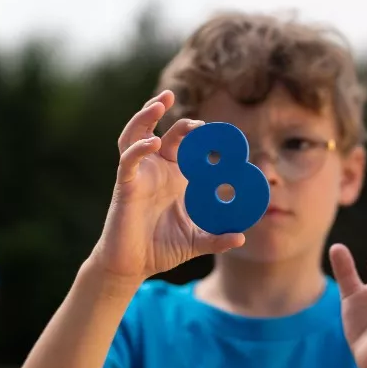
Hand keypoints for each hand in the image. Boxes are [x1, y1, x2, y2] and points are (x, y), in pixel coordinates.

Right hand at [89, 90, 244, 284]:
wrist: (133, 265)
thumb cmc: (161, 248)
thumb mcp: (196, 242)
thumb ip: (217, 239)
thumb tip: (241, 239)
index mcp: (175, 177)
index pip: (188, 147)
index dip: (201, 136)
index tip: (221, 132)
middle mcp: (157, 170)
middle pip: (167, 134)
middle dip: (181, 123)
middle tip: (199, 122)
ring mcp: (139, 175)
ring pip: (137, 135)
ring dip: (146, 116)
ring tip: (160, 102)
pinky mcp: (125, 185)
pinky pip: (128, 160)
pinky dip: (139, 148)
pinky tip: (153, 142)